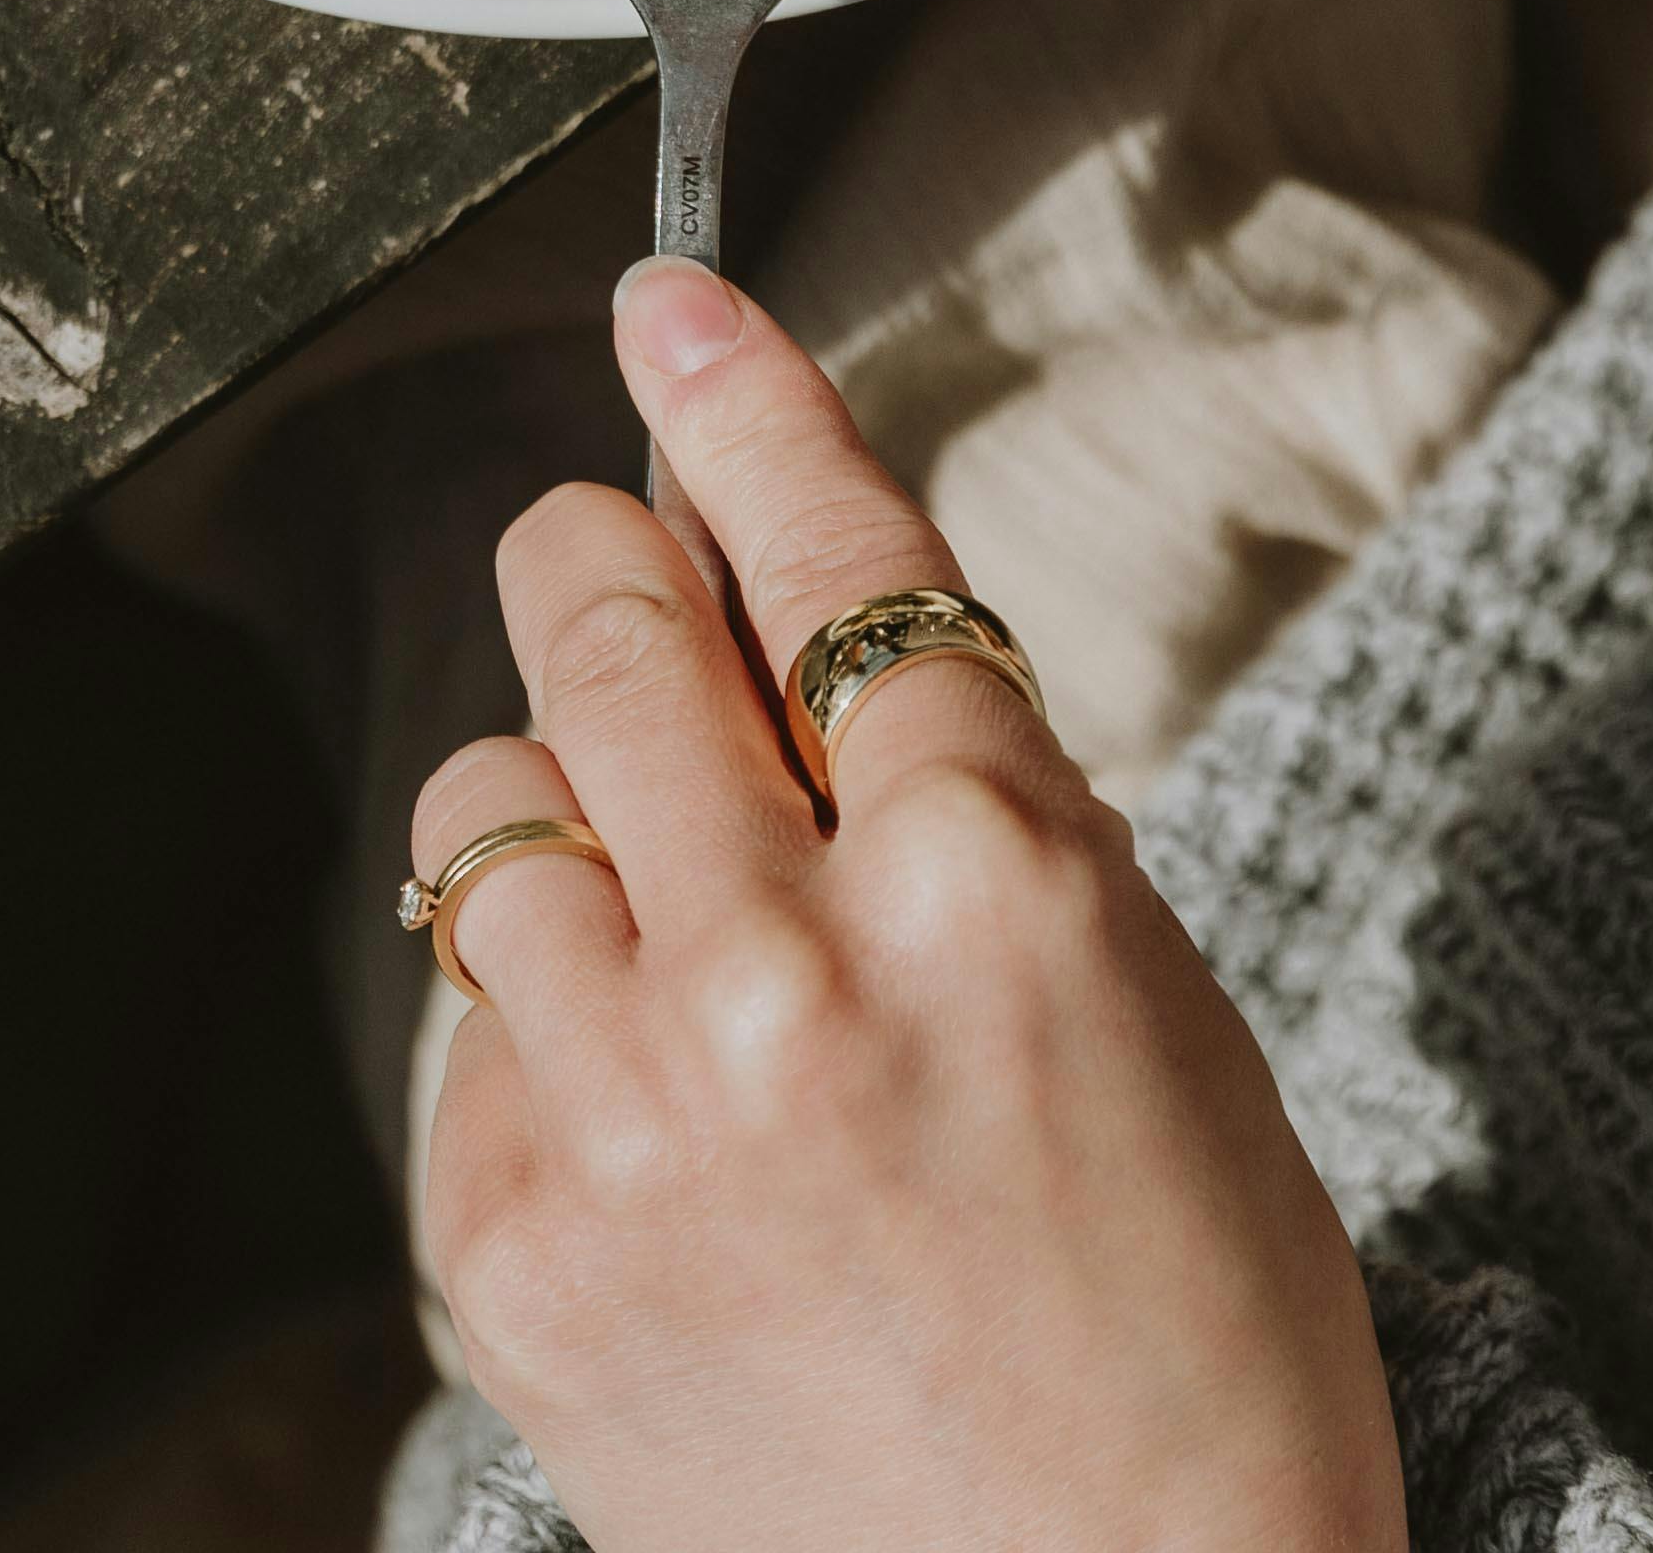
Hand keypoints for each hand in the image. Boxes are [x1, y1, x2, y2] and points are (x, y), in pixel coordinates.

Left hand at [409, 261, 1398, 1552]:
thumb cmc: (1189, 1351)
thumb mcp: (1156, 1018)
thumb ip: (979, 814)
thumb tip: (817, 627)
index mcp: (997, 888)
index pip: (834, 561)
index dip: (738, 401)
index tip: (664, 301)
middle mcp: (786, 970)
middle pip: (604, 629)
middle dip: (606, 571)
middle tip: (623, 575)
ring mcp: (626, 1110)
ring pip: (490, 805)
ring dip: (566, 813)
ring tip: (674, 921)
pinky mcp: (509, 1240)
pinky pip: (464, 1019)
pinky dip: (541, 1024)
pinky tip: (653, 1120)